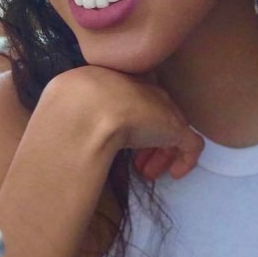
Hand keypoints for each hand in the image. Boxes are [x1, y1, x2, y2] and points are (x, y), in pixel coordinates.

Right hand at [40, 65, 202, 179]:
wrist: (90, 107)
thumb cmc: (75, 105)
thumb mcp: (73, 106)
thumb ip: (80, 113)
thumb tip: (66, 130)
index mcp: (122, 82)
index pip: (136, 100)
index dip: (132, 122)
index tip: (123, 144)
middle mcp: (146, 92)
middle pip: (156, 114)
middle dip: (148, 140)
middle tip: (139, 165)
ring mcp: (163, 110)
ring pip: (173, 130)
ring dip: (161, 154)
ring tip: (149, 173)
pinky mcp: (177, 129)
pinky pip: (192, 145)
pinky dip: (186, 161)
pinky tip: (175, 175)